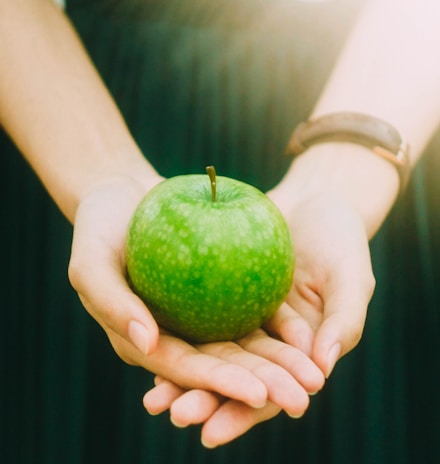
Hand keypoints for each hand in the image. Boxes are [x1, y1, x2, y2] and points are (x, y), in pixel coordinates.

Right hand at [68, 174, 323, 416]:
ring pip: (243, 343)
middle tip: (302, 400)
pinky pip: (250, 308)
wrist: (122, 194)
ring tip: (315, 379)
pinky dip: (278, 325)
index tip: (259, 395)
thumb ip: (111, 303)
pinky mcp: (217, 291)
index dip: (220, 385)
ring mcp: (199, 314)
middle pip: (221, 364)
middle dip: (262, 385)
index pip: (184, 369)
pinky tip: (307, 336)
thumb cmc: (99, 227)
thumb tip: (146, 343)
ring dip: (279, 363)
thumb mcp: (90, 262)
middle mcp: (175, 335)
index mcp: (144, 341)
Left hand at [143, 187, 373, 446]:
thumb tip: (323, 369)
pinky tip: (151, 344)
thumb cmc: (341, 239)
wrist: (315, 200)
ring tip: (152, 398)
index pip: (270, 394)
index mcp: (299, 353)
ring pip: (211, 353)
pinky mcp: (225, 291)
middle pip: (233, 378)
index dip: (242, 415)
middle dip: (203, 401)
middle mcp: (267, 341)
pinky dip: (178, 332)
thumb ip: (344, 322)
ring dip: (182, 376)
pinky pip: (200, 314)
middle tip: (174, 414)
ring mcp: (244, 316)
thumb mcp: (352, 278)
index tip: (212, 433)